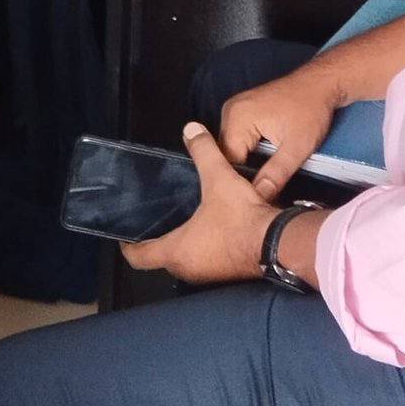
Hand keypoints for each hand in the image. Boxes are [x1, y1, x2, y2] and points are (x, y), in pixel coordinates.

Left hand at [122, 124, 280, 284]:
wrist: (278, 242)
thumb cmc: (241, 216)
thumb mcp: (219, 178)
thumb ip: (203, 153)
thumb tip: (191, 129)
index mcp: (177, 251)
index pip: (140, 256)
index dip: (129, 246)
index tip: (125, 237)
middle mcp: (189, 269)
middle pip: (164, 259)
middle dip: (160, 243)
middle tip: (159, 222)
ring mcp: (210, 276)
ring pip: (187, 263)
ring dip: (185, 247)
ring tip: (187, 224)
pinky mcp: (228, 275)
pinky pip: (208, 264)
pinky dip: (206, 251)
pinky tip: (215, 232)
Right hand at [220, 64, 339, 200]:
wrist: (322, 83)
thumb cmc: (312, 110)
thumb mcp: (296, 148)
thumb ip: (275, 175)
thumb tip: (258, 200)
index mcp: (238, 118)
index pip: (227, 162)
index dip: (240, 185)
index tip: (253, 201)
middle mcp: (230, 111)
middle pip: (226, 156)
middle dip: (241, 176)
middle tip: (258, 197)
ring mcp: (235, 110)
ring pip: (231, 149)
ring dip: (243, 166)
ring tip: (259, 185)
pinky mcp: (243, 112)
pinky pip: (238, 139)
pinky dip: (247, 154)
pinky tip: (259, 168)